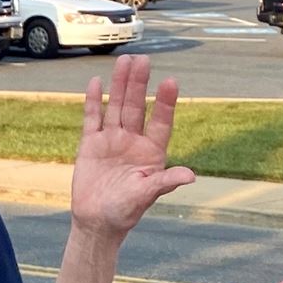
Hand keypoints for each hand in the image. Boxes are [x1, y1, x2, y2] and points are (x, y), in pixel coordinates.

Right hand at [69, 55, 196, 236]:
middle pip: (137, 107)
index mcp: (151, 152)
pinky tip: (96, 82)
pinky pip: (92, 118)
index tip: (170, 82)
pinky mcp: (91, 144)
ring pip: (116, 106)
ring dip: (120, 85)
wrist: (97, 222)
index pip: (161, 122)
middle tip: (144, 60)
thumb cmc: (125, 211)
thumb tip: (191, 175)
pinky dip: (93, 101)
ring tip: (125, 61)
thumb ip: (166, 182)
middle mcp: (133, 141)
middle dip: (139, 84)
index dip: (165, 103)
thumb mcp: (147, 196)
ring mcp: (111, 140)